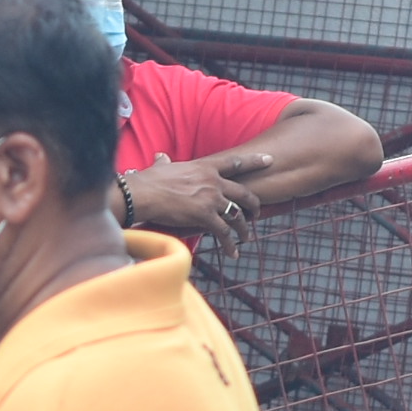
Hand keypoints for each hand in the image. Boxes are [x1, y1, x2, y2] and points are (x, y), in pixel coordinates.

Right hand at [121, 160, 255, 244]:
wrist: (142, 194)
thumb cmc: (148, 181)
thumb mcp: (162, 167)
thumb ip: (166, 162)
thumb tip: (161, 157)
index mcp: (205, 167)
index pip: (235, 162)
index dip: (254, 161)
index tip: (269, 160)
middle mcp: (213, 181)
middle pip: (243, 193)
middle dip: (254, 205)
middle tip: (257, 212)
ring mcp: (211, 199)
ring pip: (237, 215)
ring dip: (244, 228)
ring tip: (246, 237)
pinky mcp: (205, 216)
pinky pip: (224, 232)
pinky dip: (230, 244)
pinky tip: (232, 253)